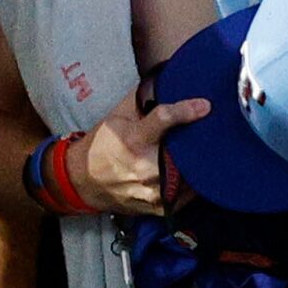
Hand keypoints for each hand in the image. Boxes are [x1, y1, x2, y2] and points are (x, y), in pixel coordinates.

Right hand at [72, 90, 211, 217]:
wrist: (83, 180)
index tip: (205, 105)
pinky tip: (187, 172)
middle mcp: (145, 166)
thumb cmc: (102, 145)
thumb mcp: (116, 117)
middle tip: (205, 134)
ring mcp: (154, 190)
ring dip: (196, 163)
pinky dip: (191, 182)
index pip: (164, 119)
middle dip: (196, 141)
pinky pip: (189, 193)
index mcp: (134, 139)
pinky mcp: (161, 206)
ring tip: (199, 153)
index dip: (186, 110)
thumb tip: (165, 81)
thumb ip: (142, 101)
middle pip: (186, 150)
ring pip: (192, 174)